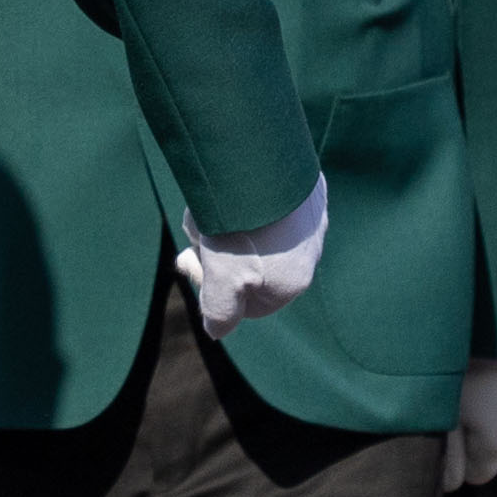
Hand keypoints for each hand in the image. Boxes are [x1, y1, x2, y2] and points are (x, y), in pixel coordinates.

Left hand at [173, 177, 328, 336]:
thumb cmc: (243, 227)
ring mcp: (311, 220)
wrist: (264, 164)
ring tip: (216, 202)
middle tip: (199, 227)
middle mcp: (309, 254)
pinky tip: (232, 183)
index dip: (208, 280)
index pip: (239, 296)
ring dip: (226, 220)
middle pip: (244, 260)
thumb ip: (220, 312)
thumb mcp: (223, 279)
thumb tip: (216, 331)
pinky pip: (268, 198)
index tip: (185, 258)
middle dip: (215, 246)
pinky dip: (246, 195)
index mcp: (292, 283)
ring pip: (253, 228)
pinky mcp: (306, 189)